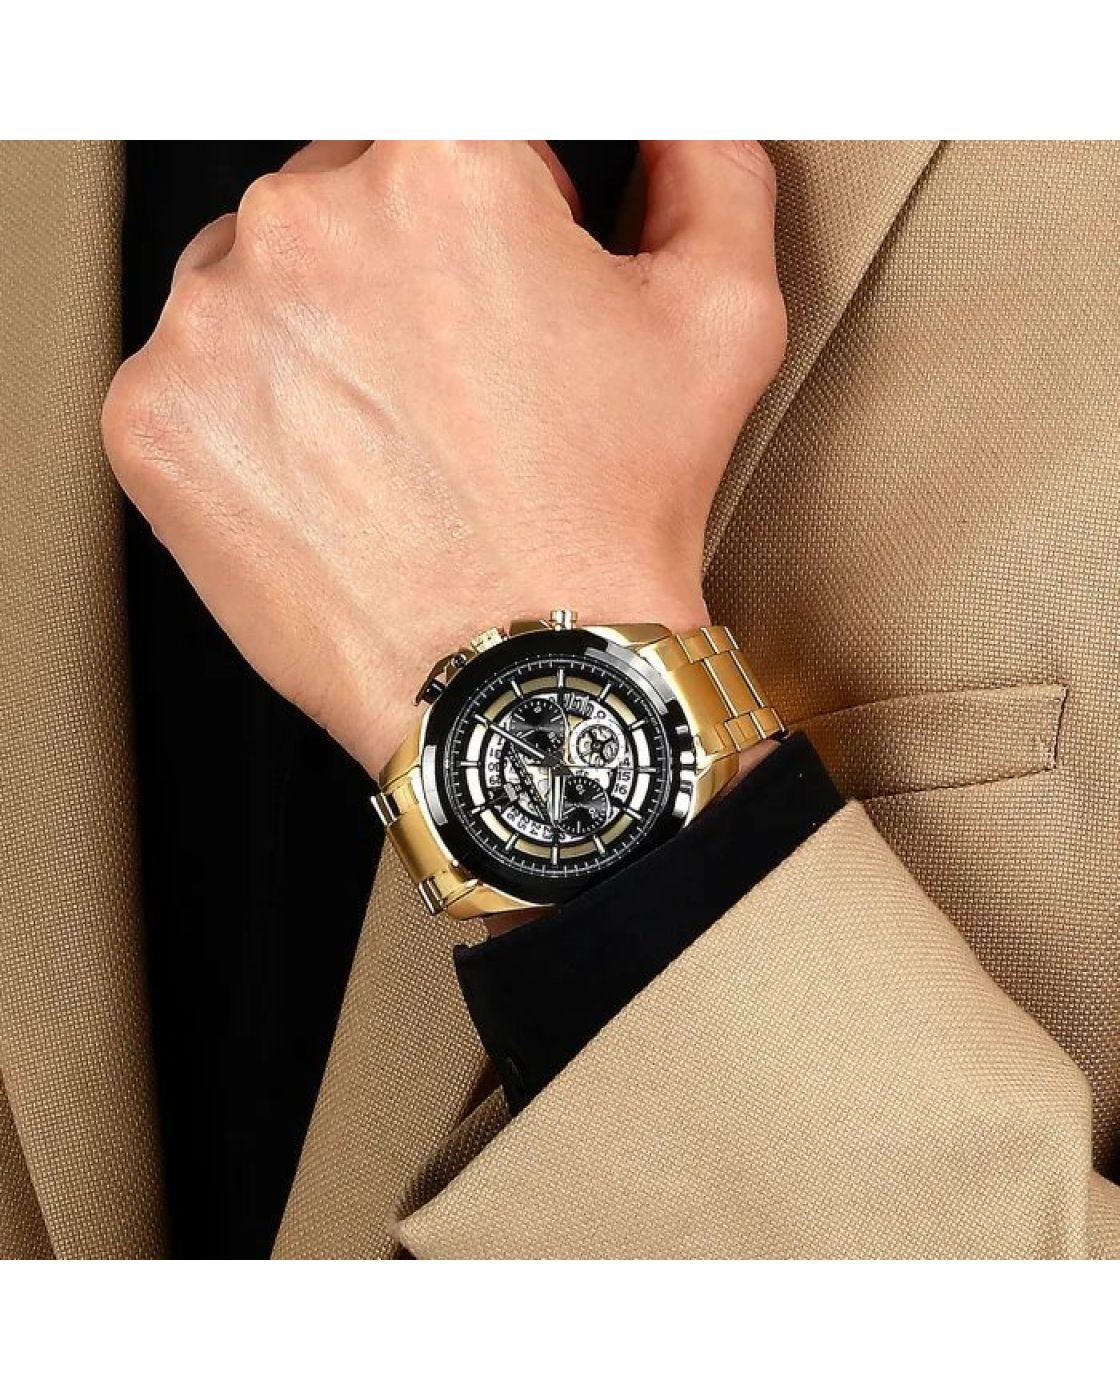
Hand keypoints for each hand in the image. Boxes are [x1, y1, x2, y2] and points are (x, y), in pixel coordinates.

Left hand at [102, 140, 785, 776]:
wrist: (524, 681)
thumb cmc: (610, 517)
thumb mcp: (720, 319)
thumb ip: (705, 169)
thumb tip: (676, 121)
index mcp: (443, 169)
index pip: (450, 132)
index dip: (495, 213)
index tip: (506, 280)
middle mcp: (308, 223)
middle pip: (344, 196)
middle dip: (401, 268)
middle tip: (463, 384)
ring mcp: (214, 325)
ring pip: (259, 282)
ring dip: (318, 335)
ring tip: (395, 438)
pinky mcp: (155, 420)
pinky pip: (194, 378)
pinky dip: (251, 416)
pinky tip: (331, 473)